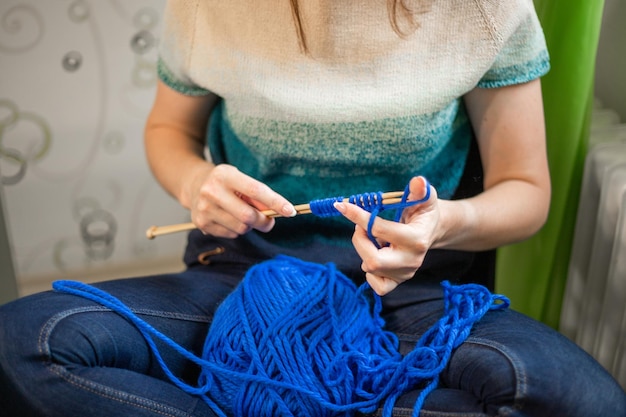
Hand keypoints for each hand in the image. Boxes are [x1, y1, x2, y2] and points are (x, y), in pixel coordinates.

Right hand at [186, 164, 295, 237]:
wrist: (194, 185)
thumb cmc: (226, 182)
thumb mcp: (240, 179)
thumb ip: (258, 194)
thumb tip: (280, 211)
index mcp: (225, 175)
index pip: (256, 190)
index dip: (275, 202)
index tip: (290, 211)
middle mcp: (212, 191)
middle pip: (248, 216)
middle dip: (264, 221)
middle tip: (269, 220)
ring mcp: (204, 209)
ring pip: (241, 228)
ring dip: (249, 225)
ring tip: (242, 214)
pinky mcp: (201, 224)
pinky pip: (231, 234)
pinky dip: (237, 230)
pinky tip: (229, 219)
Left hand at [334, 176, 438, 294]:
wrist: (431, 230)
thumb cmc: (423, 212)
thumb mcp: (425, 198)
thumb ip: (420, 190)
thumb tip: (417, 181)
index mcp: (416, 239)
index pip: (380, 230)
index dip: (358, 216)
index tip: (342, 206)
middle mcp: (411, 260)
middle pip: (373, 260)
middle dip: (359, 240)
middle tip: (360, 225)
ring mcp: (404, 273)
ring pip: (371, 268)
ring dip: (364, 250)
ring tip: (373, 237)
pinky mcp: (398, 281)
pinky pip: (377, 286)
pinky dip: (369, 271)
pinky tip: (375, 254)